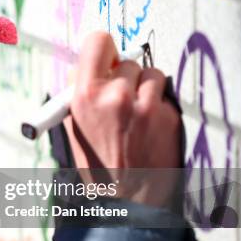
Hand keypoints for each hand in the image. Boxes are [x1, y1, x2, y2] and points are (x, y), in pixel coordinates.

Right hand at [63, 32, 181, 206]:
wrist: (126, 197)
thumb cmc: (96, 164)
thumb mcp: (73, 125)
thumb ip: (78, 91)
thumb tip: (87, 65)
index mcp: (85, 96)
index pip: (98, 42)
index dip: (102, 47)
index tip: (106, 56)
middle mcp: (116, 96)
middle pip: (127, 61)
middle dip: (123, 76)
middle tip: (118, 97)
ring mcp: (145, 106)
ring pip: (151, 73)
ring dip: (144, 87)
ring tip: (134, 112)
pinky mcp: (167, 115)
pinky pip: (164, 94)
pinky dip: (157, 104)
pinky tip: (147, 125)